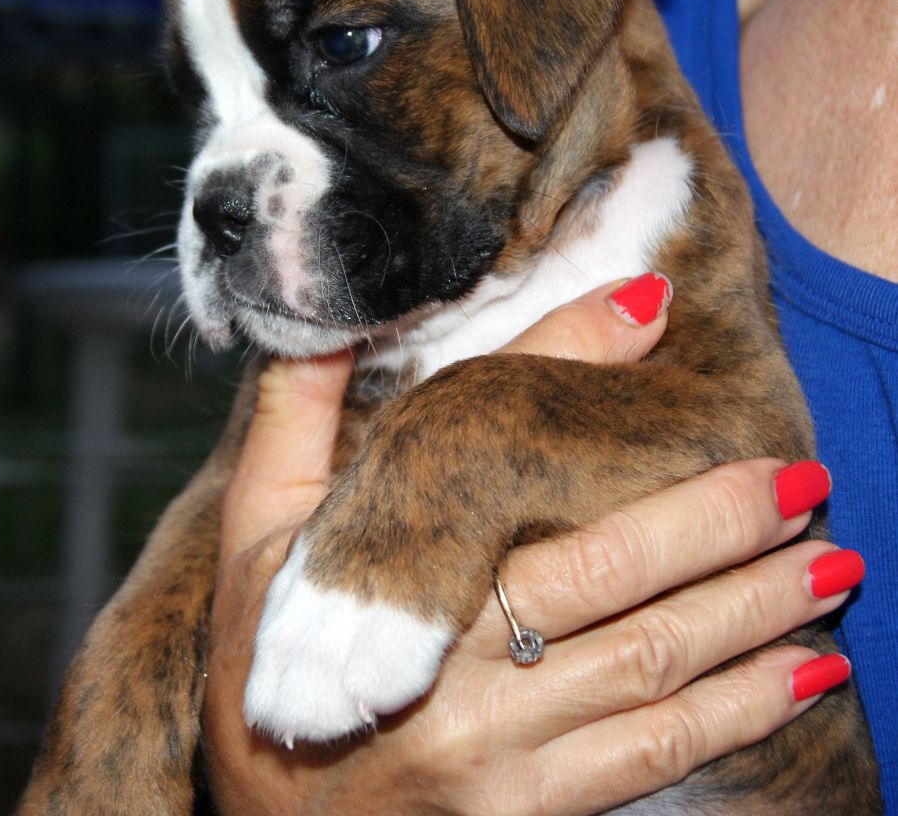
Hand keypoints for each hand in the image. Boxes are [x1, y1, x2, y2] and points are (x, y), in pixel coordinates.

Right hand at [202, 278, 857, 815]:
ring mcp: (500, 758)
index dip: (585, 394)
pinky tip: (802, 678)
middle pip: (614, 581)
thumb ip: (292, 424)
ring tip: (830, 565)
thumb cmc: (263, 671)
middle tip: (801, 481)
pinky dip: (737, 713)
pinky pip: (654, 758)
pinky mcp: (532, 814)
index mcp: (388, 590)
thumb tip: (319, 319)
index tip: (666, 332)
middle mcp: (453, 676)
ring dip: (754, 611)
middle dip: (721, 527)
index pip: (510, 481)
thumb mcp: (254, 541)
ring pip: (653, 666)